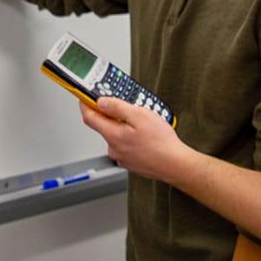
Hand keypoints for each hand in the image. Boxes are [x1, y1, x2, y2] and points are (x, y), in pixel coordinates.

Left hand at [79, 98, 193, 183]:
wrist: (175, 165)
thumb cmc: (161, 143)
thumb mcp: (140, 116)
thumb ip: (118, 107)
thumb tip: (101, 102)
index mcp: (113, 135)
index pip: (89, 117)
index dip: (85, 104)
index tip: (85, 96)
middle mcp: (114, 148)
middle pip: (104, 126)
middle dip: (113, 115)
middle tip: (129, 107)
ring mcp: (121, 156)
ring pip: (117, 135)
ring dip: (125, 127)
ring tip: (145, 124)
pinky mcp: (130, 162)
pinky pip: (125, 145)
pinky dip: (131, 137)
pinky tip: (146, 136)